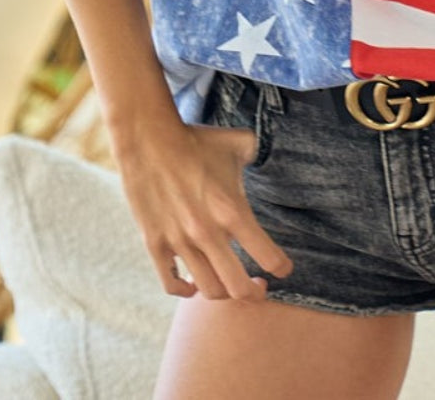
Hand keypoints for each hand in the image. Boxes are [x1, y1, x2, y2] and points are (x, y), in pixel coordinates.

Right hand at [116, 119, 292, 300]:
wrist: (149, 140)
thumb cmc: (197, 141)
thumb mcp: (238, 142)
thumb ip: (257, 152)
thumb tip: (265, 152)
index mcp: (233, 212)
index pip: (268, 257)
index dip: (282, 267)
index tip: (284, 269)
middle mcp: (208, 234)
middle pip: (239, 288)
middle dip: (254, 293)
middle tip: (259, 286)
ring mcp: (180, 243)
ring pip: (208, 290)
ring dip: (223, 293)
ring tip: (228, 283)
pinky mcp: (155, 245)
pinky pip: (171, 284)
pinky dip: (185, 291)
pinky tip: (192, 285)